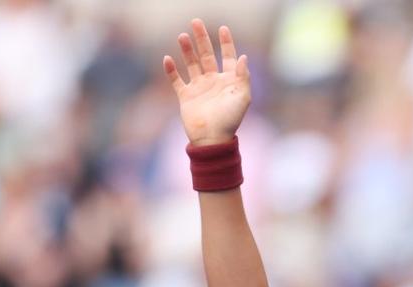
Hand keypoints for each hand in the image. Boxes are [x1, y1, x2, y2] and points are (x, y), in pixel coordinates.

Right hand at [163, 19, 250, 145]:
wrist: (213, 139)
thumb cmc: (230, 120)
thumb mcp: (243, 98)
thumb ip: (243, 77)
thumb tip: (243, 57)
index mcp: (228, 81)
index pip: (227, 57)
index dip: (226, 42)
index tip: (223, 28)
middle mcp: (213, 82)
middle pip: (207, 55)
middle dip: (202, 39)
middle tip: (196, 22)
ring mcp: (199, 88)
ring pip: (191, 64)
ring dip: (187, 50)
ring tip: (182, 36)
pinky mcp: (186, 97)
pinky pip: (177, 81)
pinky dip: (171, 70)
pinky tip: (168, 58)